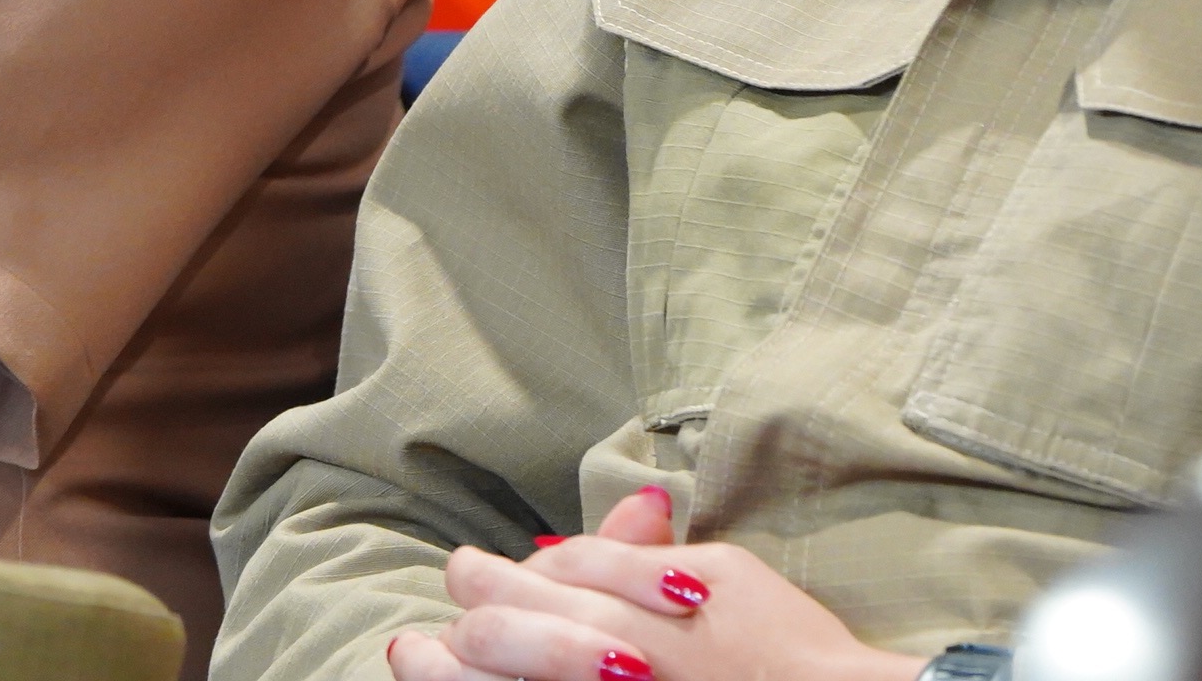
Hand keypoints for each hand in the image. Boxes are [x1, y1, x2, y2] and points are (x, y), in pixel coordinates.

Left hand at [384, 488, 924, 680]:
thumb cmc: (783, 647)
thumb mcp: (718, 574)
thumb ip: (635, 556)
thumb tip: (576, 536)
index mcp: (624, 612)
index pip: (529, 582)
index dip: (489, 575)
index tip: (468, 570)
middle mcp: (600, 663)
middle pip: (495, 634)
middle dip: (466, 609)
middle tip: (445, 602)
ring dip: (447, 667)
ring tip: (418, 653)